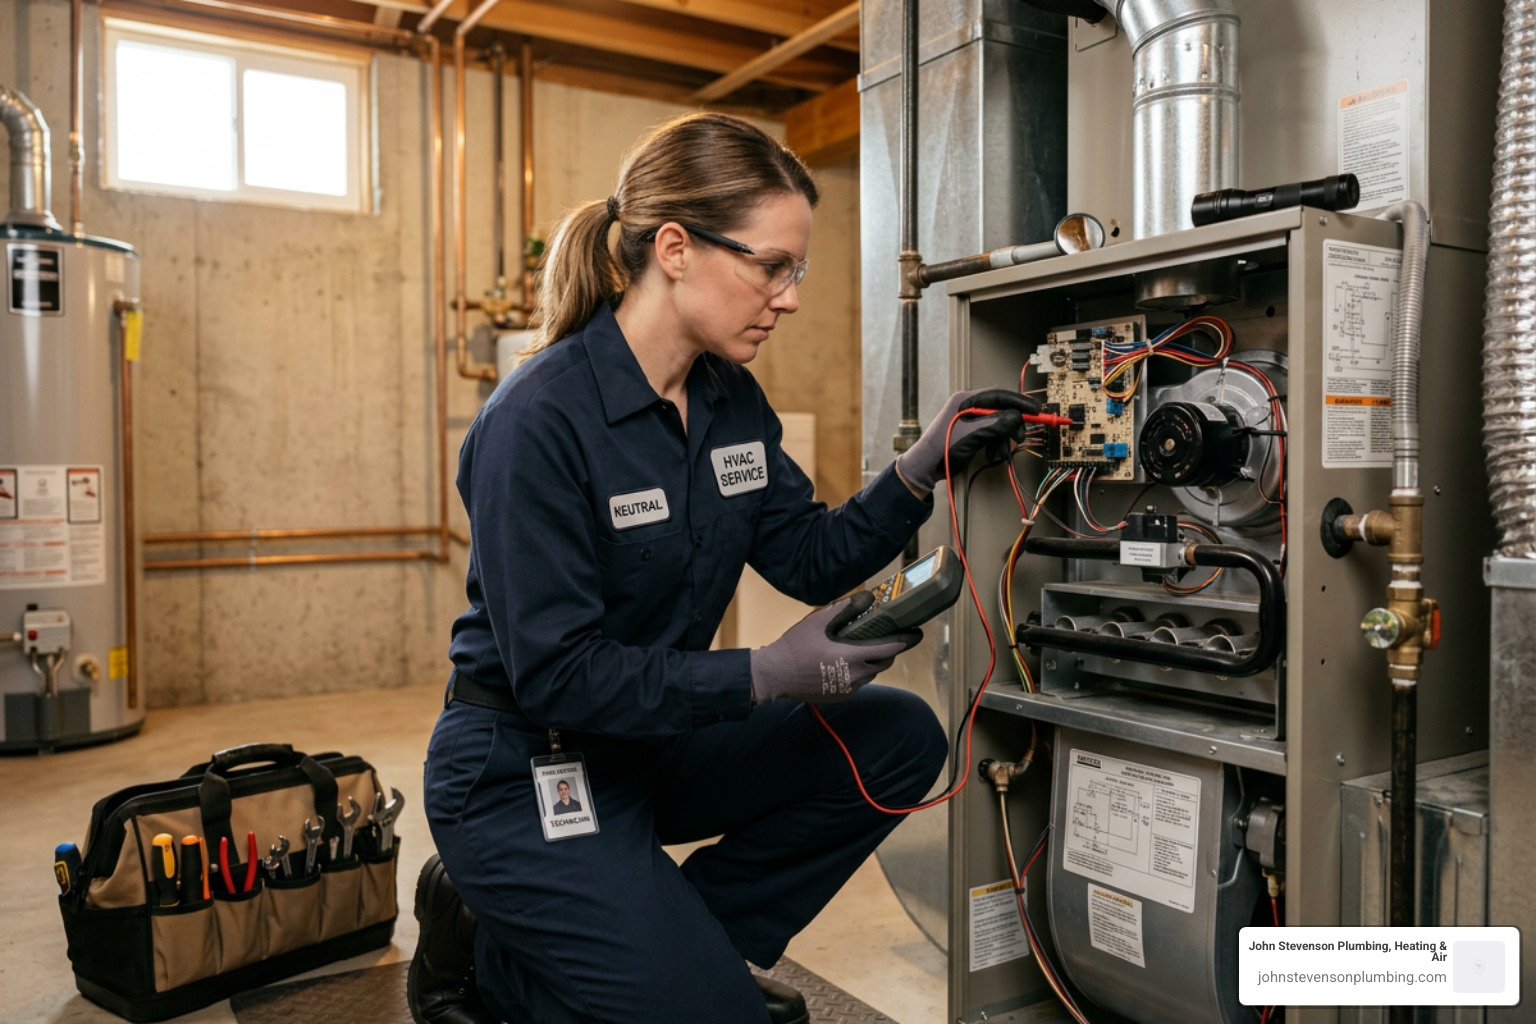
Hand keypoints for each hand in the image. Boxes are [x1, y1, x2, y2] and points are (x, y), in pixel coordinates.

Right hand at [749, 592, 921, 704]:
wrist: (775, 675)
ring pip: (870, 674)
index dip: (906, 640)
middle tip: (884, 638)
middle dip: (888, 651)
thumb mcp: (818, 620)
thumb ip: (845, 608)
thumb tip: (867, 598)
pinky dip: (857, 673)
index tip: (916, 633)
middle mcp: (855, 676)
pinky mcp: (839, 697)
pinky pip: (857, 684)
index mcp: (853, 657)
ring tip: (861, 650)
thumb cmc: (795, 646)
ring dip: (871, 662)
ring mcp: (848, 690)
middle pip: (883, 663)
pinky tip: (843, 664)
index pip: (890, 649)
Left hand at [895, 388, 1039, 494]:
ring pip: (998, 422)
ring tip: (1002, 452)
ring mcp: (970, 418)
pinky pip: (992, 432)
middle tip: (1020, 437)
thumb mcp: (973, 435)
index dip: (1019, 402)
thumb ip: (996, 423)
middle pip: (1001, 408)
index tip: (1035, 410)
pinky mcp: (972, 430)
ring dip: (1004, 437)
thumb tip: (1017, 417)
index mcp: (966, 399)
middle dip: (1012, 423)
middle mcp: (969, 405)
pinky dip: (996, 443)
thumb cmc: (942, 449)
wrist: (927, 467)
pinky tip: (994, 454)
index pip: (999, 394)